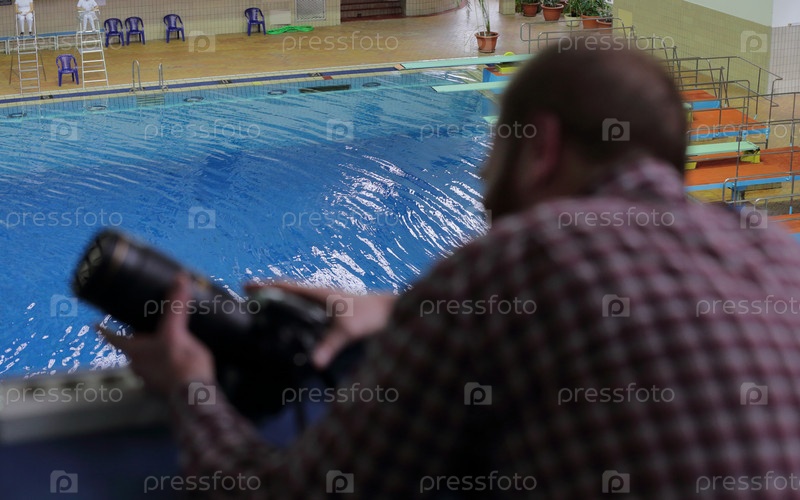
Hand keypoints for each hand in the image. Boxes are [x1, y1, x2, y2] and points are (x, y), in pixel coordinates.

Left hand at [99, 274, 215, 395]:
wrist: (194, 396)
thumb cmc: (181, 364)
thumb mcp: (177, 331)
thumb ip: (176, 306)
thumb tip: (179, 279)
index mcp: (135, 351)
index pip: (113, 337)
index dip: (104, 330)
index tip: (95, 324)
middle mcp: (139, 366)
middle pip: (132, 348)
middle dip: (138, 338)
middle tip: (144, 327)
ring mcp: (152, 378)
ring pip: (147, 361)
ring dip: (154, 353)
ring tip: (168, 343)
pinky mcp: (166, 386)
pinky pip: (163, 371)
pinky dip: (168, 365)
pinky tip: (181, 361)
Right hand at [244, 282, 395, 368]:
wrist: (393, 312)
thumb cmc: (370, 315)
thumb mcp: (348, 330)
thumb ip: (330, 345)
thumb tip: (313, 363)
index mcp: (317, 292)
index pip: (285, 286)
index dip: (264, 285)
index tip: (245, 286)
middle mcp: (319, 295)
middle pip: (287, 291)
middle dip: (267, 295)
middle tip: (246, 303)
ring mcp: (326, 303)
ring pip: (296, 301)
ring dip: (280, 304)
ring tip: (261, 314)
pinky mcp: (332, 313)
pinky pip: (306, 311)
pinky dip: (294, 314)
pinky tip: (291, 327)